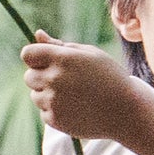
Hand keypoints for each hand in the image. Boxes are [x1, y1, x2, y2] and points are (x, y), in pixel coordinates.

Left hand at [23, 40, 151, 144]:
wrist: (126, 111)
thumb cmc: (109, 77)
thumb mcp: (90, 54)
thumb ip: (59, 45)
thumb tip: (37, 34)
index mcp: (62, 59)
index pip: (27, 54)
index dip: (36, 56)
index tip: (47, 61)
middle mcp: (54, 80)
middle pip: (28, 76)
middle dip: (42, 76)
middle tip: (67, 80)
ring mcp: (53, 101)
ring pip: (35, 95)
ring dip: (48, 94)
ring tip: (74, 95)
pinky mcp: (54, 119)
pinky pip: (44, 111)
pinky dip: (55, 110)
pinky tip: (76, 108)